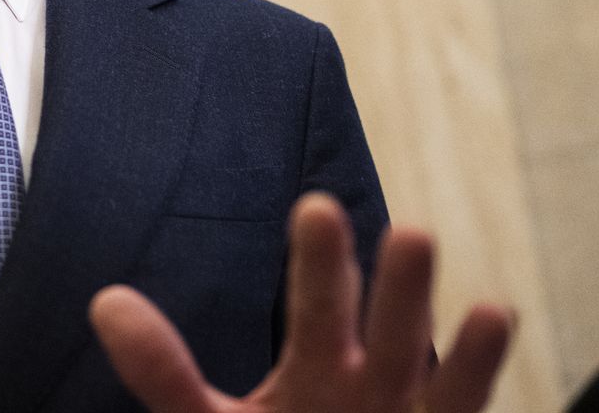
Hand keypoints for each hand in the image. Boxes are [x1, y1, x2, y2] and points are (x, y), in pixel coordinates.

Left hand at [90, 193, 513, 412]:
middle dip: (377, 280)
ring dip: (419, 310)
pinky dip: (472, 362)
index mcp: (316, 363)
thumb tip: (105, 303)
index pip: (319, 302)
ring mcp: (404, 411)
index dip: (321, 260)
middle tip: (390, 224)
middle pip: (371, 322)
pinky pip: (459, 404)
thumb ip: (164, 372)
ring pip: (413, 358)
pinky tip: (493, 311)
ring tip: (423, 250)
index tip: (316, 206)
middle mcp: (368, 378)